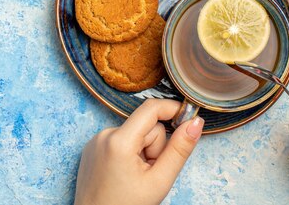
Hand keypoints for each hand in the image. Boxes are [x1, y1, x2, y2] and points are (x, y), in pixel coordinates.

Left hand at [74, 99, 203, 204]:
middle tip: (150, 173)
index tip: (188, 119)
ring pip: (135, 134)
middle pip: (146, 126)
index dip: (173, 110)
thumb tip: (196, 122)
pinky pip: (121, 140)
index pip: (151, 108)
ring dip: (142, 152)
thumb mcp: (159, 180)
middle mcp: (104, 134)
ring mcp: (96, 140)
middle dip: (155, 146)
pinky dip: (128, 154)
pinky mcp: (93, 147)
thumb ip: (180, 149)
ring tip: (135, 176)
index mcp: (119, 141)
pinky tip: (123, 174)